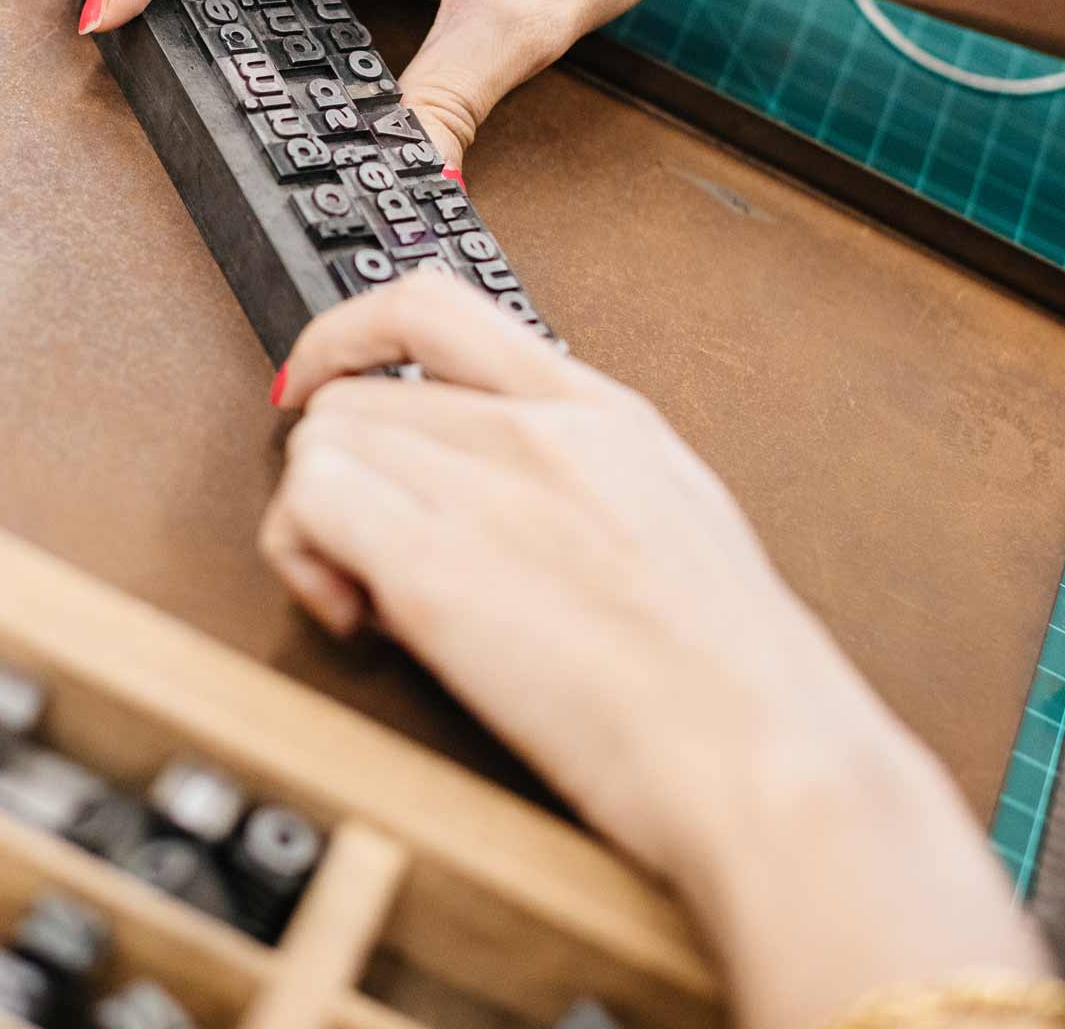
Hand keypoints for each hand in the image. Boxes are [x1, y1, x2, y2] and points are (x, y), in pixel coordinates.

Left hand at [261, 277, 1051, 1026]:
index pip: (432, 305)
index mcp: (600, 411)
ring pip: (319, 446)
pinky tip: (356, 617)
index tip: (316, 377)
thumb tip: (493, 500)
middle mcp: (534, 432)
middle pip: (353, 399)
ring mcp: (485, 489)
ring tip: (372, 598)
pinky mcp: (434, 567)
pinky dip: (301, 559)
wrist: (764, 760)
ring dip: (317, 524)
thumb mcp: (671, 522)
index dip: (345, 336)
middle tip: (370, 556)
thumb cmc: (735, 682)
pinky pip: (307, 506)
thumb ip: (579, 481)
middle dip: (342, 477)